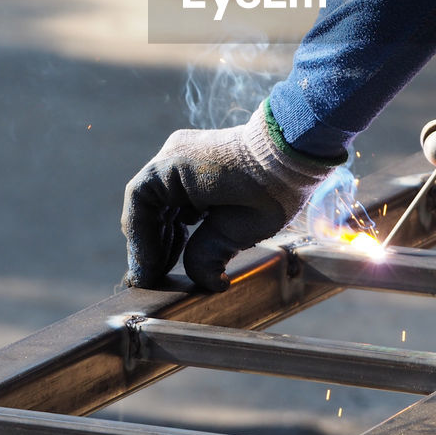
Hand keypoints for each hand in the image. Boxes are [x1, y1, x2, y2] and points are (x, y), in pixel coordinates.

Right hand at [121, 101, 335, 291]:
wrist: (295, 151)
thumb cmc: (270, 187)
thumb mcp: (237, 229)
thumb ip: (207, 255)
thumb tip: (204, 282)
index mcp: (173, 166)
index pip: (140, 206)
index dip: (140, 245)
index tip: (145, 277)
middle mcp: (172, 155)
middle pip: (148, 205)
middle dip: (150, 244)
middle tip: (152, 279)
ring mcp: (184, 156)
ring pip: (161, 201)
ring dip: (163, 234)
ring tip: (166, 267)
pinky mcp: (198, 161)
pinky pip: (176, 194)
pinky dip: (176, 220)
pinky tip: (182, 243)